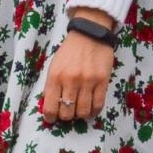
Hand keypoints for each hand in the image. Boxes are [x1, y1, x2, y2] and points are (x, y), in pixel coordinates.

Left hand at [39, 7, 115, 124]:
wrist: (89, 34)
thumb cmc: (69, 52)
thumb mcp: (54, 66)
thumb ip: (51, 86)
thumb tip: (50, 107)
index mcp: (55, 77)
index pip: (51, 108)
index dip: (50, 118)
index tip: (52, 118)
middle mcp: (70, 80)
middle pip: (67, 113)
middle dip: (66, 116)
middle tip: (68, 111)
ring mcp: (88, 81)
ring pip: (83, 112)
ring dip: (80, 114)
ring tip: (79, 108)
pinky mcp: (102, 81)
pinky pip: (98, 105)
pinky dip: (94, 111)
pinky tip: (91, 108)